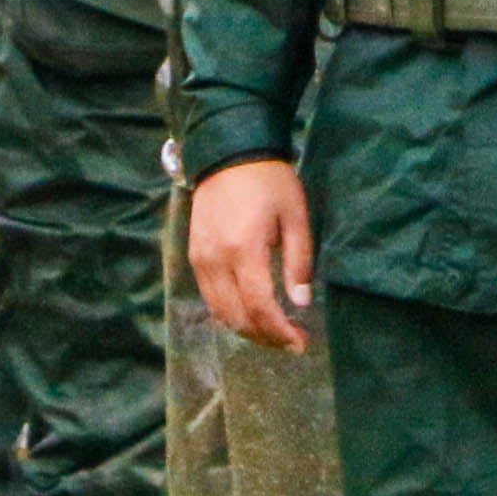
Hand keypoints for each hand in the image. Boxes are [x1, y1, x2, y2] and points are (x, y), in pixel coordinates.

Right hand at [188, 159, 316, 351]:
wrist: (228, 152)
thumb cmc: (269, 180)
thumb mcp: (295, 215)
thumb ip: (298, 261)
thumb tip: (301, 302)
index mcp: (243, 249)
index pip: (260, 307)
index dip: (281, 332)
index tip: (301, 343)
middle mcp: (215, 260)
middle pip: (237, 318)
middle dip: (265, 338)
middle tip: (291, 343)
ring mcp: (200, 259)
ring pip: (219, 313)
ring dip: (246, 330)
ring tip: (273, 334)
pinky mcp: (194, 255)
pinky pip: (209, 297)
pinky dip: (230, 313)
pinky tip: (250, 313)